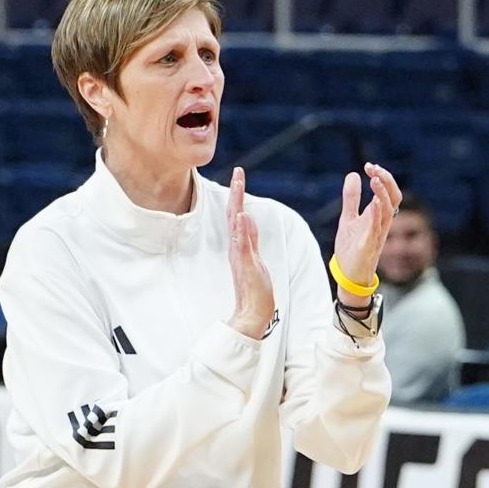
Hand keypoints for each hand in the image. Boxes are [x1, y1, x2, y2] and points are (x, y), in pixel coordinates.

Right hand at [225, 167, 274, 339]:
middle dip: (236, 193)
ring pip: (236, 227)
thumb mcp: (254, 260)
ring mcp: (240, 257)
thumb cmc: (255, 291)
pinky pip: (241, 246)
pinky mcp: (245, 267)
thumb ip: (249, 239)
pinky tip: (240, 216)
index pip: (237, 216)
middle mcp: (237, 249)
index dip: (237, 195)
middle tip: (238, 172)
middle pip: (233, 215)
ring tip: (237, 186)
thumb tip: (245, 216)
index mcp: (240, 246)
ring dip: (236, 206)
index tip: (239, 175)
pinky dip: (240, 231)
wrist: (252, 315)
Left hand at [333, 162, 401, 305]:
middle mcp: (382, 224)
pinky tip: (373, 203)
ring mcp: (376, 235)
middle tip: (374, 168)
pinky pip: (376, 230)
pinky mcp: (368, 247)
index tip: (369, 166)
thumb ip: (351, 198)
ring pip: (389, 212)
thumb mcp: (348, 218)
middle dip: (386, 181)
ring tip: (374, 179)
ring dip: (382, 194)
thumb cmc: (351, 249)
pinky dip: (376, 216)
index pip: (389, 193)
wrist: (348, 276)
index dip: (383, 178)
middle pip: (395, 199)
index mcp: (378, 217)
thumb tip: (354, 175)